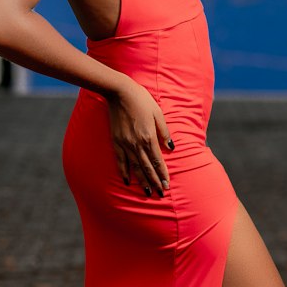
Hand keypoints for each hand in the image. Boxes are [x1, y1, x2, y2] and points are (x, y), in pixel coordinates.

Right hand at [106, 79, 172, 195]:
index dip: (163, 174)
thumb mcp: (158, 114)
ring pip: (135, 167)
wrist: (120, 92)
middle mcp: (137, 144)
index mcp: (149, 137)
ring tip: (147, 192)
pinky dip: (124, 172)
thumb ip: (164, 132)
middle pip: (148, 167)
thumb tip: (171, 148)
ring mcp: (125, 144)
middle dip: (155, 181)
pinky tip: (128, 181)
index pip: (158, 161)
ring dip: (142, 181)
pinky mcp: (116, 142)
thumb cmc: (142, 100)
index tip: (167, 185)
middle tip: (160, 193)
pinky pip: (120, 161)